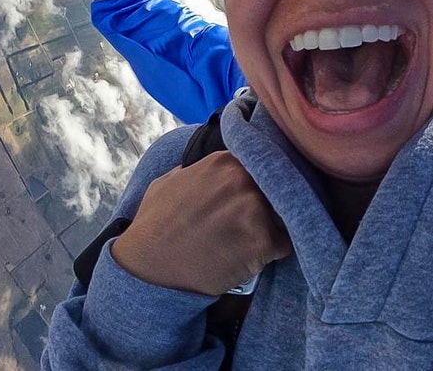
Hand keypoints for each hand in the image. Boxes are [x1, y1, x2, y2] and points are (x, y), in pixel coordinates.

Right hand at [111, 151, 291, 295]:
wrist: (149, 269)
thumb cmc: (154, 226)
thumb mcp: (168, 182)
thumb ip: (197, 170)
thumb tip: (216, 170)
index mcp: (224, 162)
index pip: (261, 165)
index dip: (261, 181)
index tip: (257, 193)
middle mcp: (243, 179)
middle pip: (277, 187)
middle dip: (271, 202)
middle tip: (257, 220)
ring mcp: (255, 209)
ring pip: (284, 214)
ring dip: (274, 226)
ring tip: (251, 240)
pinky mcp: (262, 241)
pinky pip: (283, 244)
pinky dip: (273, 252)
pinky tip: (254, 257)